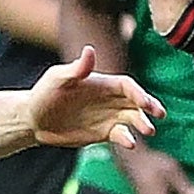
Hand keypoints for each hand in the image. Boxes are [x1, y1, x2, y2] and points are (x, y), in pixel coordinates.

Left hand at [27, 46, 162, 149]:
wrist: (33, 120)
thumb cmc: (44, 94)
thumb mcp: (58, 78)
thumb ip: (77, 68)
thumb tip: (90, 50)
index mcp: (101, 83)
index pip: (127, 86)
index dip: (138, 92)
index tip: (144, 102)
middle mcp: (108, 99)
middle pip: (136, 101)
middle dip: (150, 106)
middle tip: (160, 114)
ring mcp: (107, 116)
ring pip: (132, 118)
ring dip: (142, 123)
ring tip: (148, 131)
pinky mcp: (102, 133)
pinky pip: (120, 135)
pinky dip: (127, 138)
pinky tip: (130, 143)